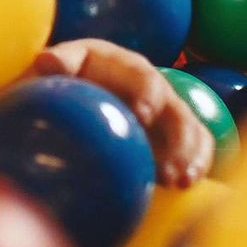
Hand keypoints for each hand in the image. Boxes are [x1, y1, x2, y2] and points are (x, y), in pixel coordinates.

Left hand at [35, 39, 214, 186]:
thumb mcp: (52, 71)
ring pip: (189, 127)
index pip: (141, 76)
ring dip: (188, 154)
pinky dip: (198, 162)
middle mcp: (149, 83)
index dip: (146, 94)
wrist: (67, 102)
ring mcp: (164, 107)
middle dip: (175, 135)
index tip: (141, 116)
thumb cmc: (57, 83)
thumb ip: (56, 65)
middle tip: (166, 168)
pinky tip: (188, 185)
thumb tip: (48, 61)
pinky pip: (197, 144)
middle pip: (172, 105)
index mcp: (122, 64)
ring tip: (179, 182)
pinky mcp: (174, 132)